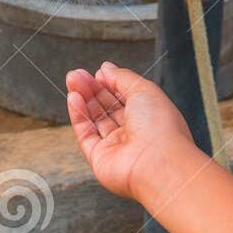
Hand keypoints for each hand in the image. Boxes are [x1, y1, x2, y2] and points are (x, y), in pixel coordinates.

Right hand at [65, 62, 195, 201]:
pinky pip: (86, 134)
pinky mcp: (100, 158)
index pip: (124, 98)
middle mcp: (133, 133)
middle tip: (77, 74)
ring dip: (82, 98)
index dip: (110, 84)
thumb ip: (122, 77)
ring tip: (72, 80)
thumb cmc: (160, 128)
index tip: (98, 72)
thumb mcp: (143, 89)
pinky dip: (78, 115)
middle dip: (91, 89)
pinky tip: (74, 98)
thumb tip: (106, 69)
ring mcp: (116, 147)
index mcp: (148, 117)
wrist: (158, 163)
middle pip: (106, 107)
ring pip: (94, 119)